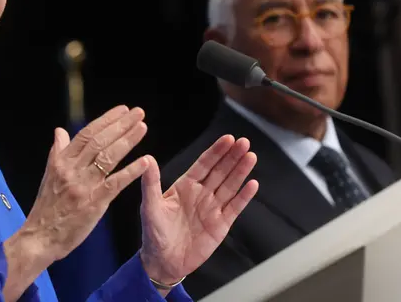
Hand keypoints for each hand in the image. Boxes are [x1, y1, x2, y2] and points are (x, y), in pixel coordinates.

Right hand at [2, 106, 151, 299]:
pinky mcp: (94, 202)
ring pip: (108, 157)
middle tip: (138, 113)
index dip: (105, 120)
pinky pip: (115, 182)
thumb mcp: (48, 175)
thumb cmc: (46, 207)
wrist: (40, 236)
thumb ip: (57, 152)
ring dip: (127, 140)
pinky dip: (131, 171)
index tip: (121, 110)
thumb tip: (59, 131)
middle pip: (99, 141)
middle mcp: (72, 169)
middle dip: (120, 125)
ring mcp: (83, 185)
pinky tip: (145, 161)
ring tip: (142, 128)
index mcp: (61, 161)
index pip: (86, 134)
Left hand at [138, 135, 257, 285]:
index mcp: (185, 186)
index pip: (204, 164)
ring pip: (230, 186)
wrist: (163, 262)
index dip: (216, 151)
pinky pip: (235, 207)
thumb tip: (147, 159)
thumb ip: (150, 183)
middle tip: (244, 142)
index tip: (227, 138)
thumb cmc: (154, 233)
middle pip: (220, 171)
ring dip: (241, 171)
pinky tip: (252, 184)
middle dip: (232, 157)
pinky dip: (244, 196)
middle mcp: (201, 194)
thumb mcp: (150, 206)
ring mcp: (212, 208)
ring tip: (251, 156)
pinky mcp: (221, 225)